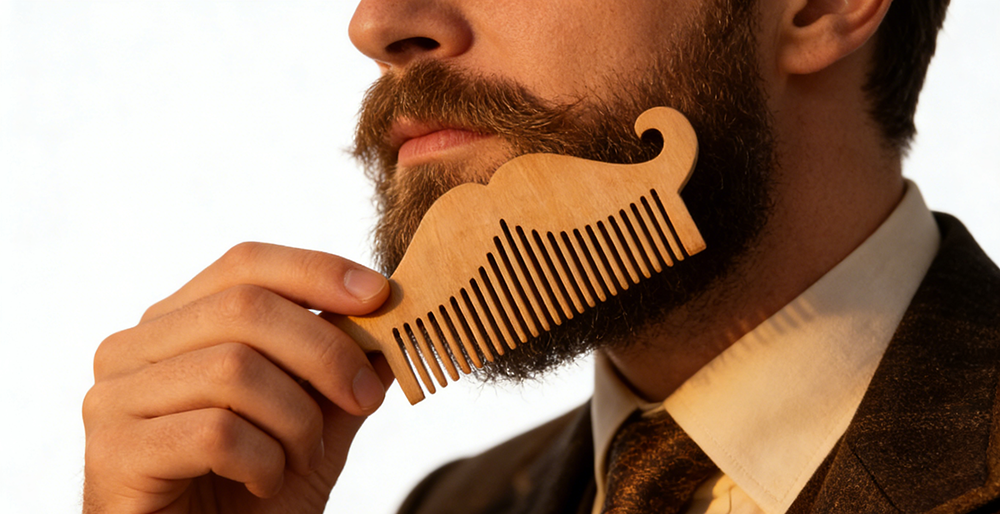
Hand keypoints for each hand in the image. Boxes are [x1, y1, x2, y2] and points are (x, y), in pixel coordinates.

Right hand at [83, 242, 393, 513]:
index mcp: (176, 324)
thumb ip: (342, 370)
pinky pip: (216, 432)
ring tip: (300, 458)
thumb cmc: (251, 494)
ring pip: (234, 368)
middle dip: (326, 351)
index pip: (245, 264)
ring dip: (295, 421)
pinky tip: (263, 484)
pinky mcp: (114, 452)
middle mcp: (134, 348)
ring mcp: (114, 398)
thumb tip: (394, 312)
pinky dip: (263, 461)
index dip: (317, 271)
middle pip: (245, 306)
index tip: (380, 295)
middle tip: (366, 396)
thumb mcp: (313, 421)